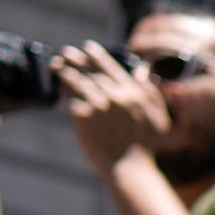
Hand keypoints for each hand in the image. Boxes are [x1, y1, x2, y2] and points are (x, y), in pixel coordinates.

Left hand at [53, 41, 171, 177]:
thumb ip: (151, 93)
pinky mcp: (85, 116)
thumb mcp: (158, 118)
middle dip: (78, 59)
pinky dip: (64, 89)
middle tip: (66, 51)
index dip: (99, 56)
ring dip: (66, 70)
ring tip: (56, 65)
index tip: (89, 47)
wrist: (129, 168)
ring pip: (79, 81)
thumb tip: (141, 72)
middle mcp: (118, 95)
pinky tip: (58, 86)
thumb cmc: (144, 147)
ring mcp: (101, 105)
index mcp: (136, 94)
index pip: (113, 68)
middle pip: (93, 71)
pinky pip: (71, 98)